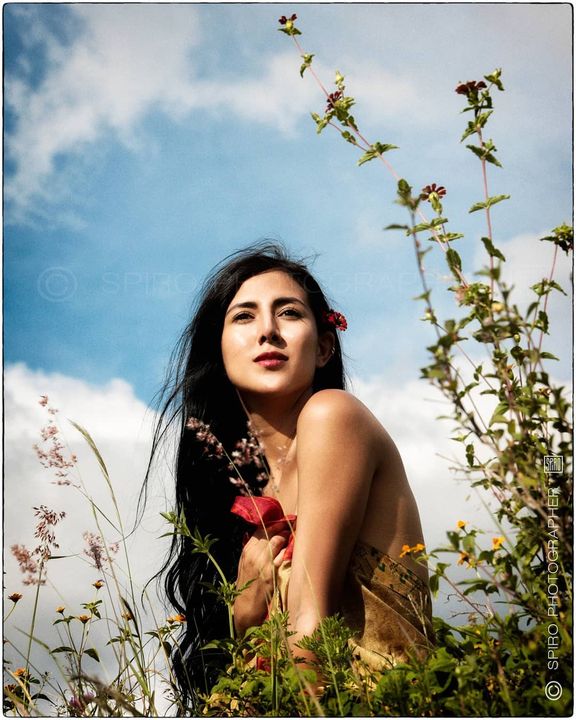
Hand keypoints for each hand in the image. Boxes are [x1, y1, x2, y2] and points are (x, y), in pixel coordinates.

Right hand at [233, 521, 288, 635]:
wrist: (246, 606)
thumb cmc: (247, 584)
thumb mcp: (245, 564)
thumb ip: (253, 549)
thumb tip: (263, 534)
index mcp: (247, 550)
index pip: (261, 528)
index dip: (274, 523)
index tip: (284, 519)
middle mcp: (254, 554)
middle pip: (271, 532)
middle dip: (283, 526)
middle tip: (293, 524)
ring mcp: (263, 563)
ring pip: (278, 541)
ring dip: (288, 537)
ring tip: (294, 535)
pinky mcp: (272, 573)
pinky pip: (283, 555)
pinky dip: (289, 551)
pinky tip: (293, 550)